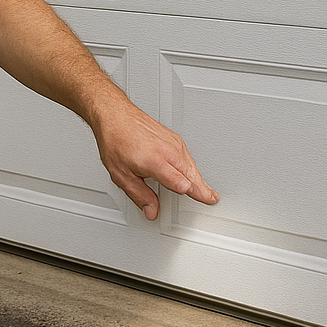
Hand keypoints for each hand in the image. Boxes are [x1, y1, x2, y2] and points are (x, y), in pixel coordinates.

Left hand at [90, 101, 217, 220]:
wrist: (115, 115)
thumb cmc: (116, 140)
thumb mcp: (121, 175)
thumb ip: (139, 195)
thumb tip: (151, 210)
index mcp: (154, 160)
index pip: (178, 180)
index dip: (190, 190)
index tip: (202, 197)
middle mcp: (166, 150)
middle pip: (190, 173)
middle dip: (202, 188)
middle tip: (211, 199)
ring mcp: (172, 142)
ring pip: (191, 164)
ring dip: (198, 178)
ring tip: (205, 192)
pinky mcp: (174, 137)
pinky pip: (188, 156)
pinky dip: (192, 167)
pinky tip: (192, 174)